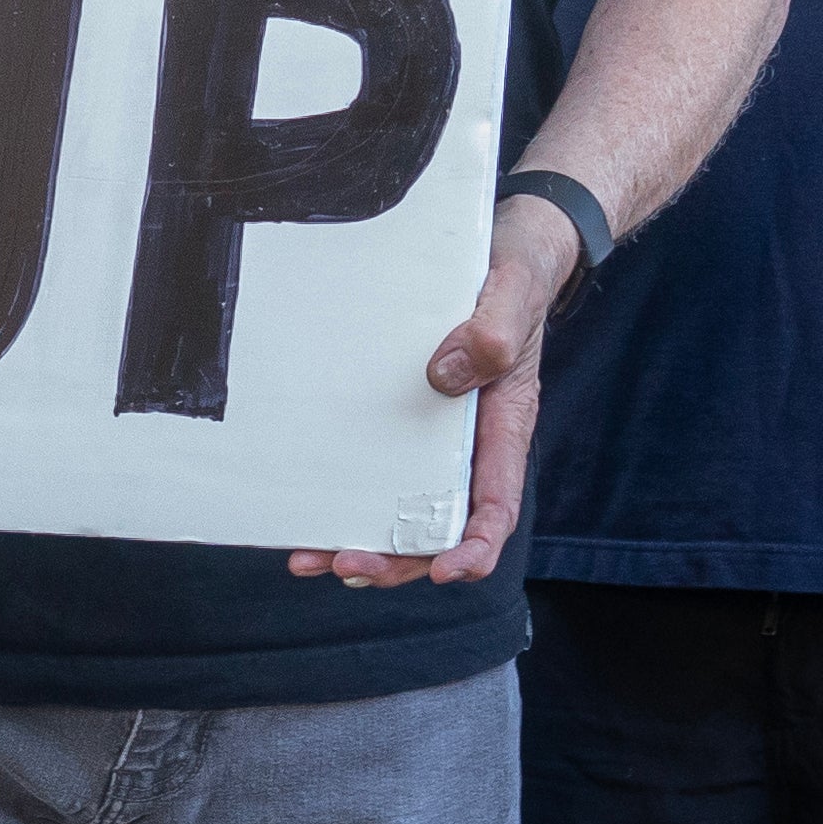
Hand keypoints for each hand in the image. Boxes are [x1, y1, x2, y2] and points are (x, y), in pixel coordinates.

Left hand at [293, 200, 575, 587]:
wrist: (505, 252)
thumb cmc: (515, 276)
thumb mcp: (512, 294)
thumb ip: (493, 333)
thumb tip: (444, 376)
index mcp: (503, 427)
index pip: (496, 507)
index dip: (475, 547)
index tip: (448, 570)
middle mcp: (468, 446)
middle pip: (439, 527)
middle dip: (398, 559)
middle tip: (346, 565)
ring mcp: (433, 438)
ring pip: (401, 510)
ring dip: (362, 542)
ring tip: (311, 559)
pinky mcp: (402, 421)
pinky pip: (377, 471)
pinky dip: (346, 500)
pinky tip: (307, 515)